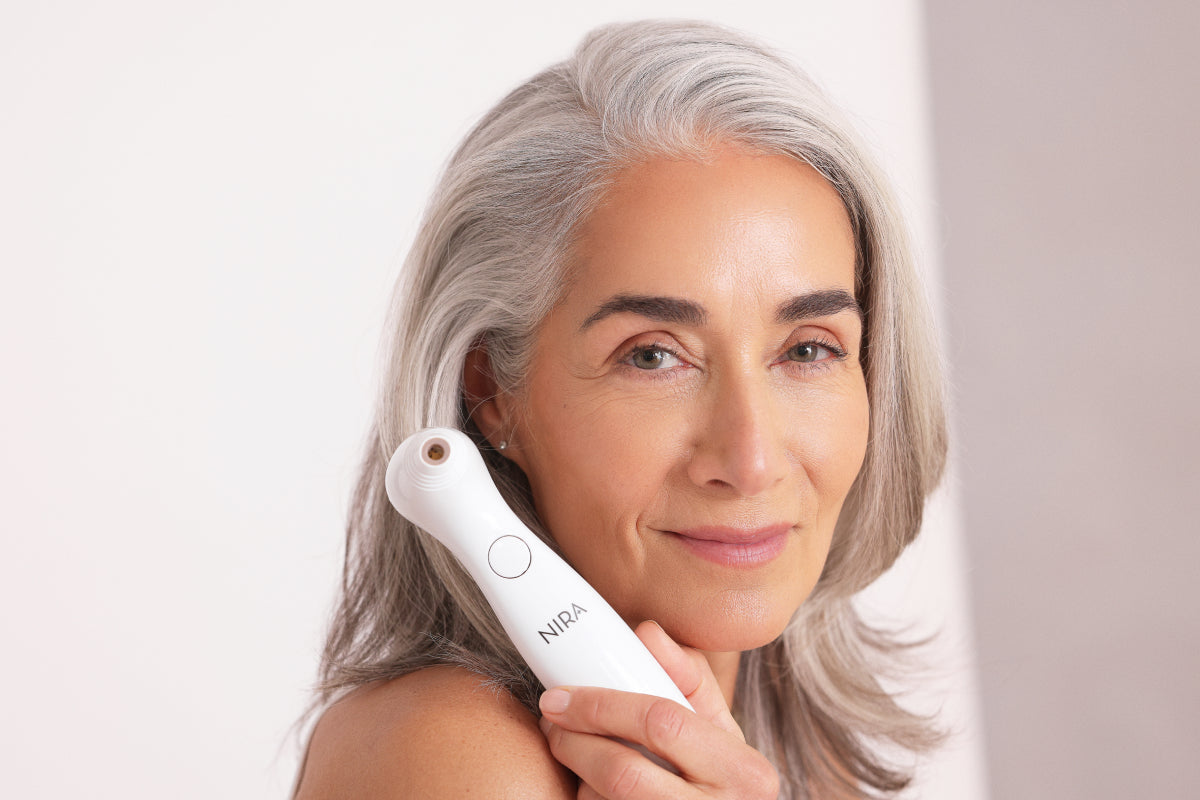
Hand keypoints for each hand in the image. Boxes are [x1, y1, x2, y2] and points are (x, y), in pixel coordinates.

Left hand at [537, 621, 779, 799]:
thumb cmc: (721, 779)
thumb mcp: (718, 731)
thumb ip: (688, 678)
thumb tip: (647, 632)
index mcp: (742, 771)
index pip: (661, 723)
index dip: (602, 706)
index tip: (562, 696)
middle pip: (623, 773)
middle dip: (576, 744)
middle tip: (553, 725)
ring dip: (579, 777)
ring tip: (573, 756)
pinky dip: (587, 798)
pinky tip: (590, 786)